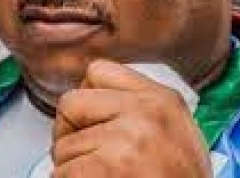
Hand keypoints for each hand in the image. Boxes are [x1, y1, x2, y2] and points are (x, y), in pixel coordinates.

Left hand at [51, 60, 211, 177]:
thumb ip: (140, 110)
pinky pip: (62, 173)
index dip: (86, 101)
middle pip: (71, 102)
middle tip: (87, 158)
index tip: (89, 122)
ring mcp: (128, 137)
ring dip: (72, 168)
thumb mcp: (177, 133)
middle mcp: (146, 111)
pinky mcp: (110, 166)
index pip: (97, 71)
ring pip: (63, 146)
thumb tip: (93, 105)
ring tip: (104, 177)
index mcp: (163, 99)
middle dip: (69, 134)